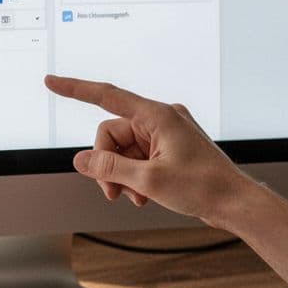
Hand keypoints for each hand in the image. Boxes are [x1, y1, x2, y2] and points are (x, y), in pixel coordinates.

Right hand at [44, 75, 250, 225]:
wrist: (235, 204)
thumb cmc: (204, 187)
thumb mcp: (148, 181)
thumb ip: (109, 168)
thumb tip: (81, 160)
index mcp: (157, 115)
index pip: (106, 96)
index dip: (75, 89)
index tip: (51, 83)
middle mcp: (160, 119)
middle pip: (111, 135)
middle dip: (107, 165)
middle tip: (112, 192)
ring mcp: (165, 134)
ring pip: (122, 150)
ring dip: (122, 176)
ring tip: (135, 198)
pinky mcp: (168, 149)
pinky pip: (137, 158)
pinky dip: (134, 178)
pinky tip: (143, 196)